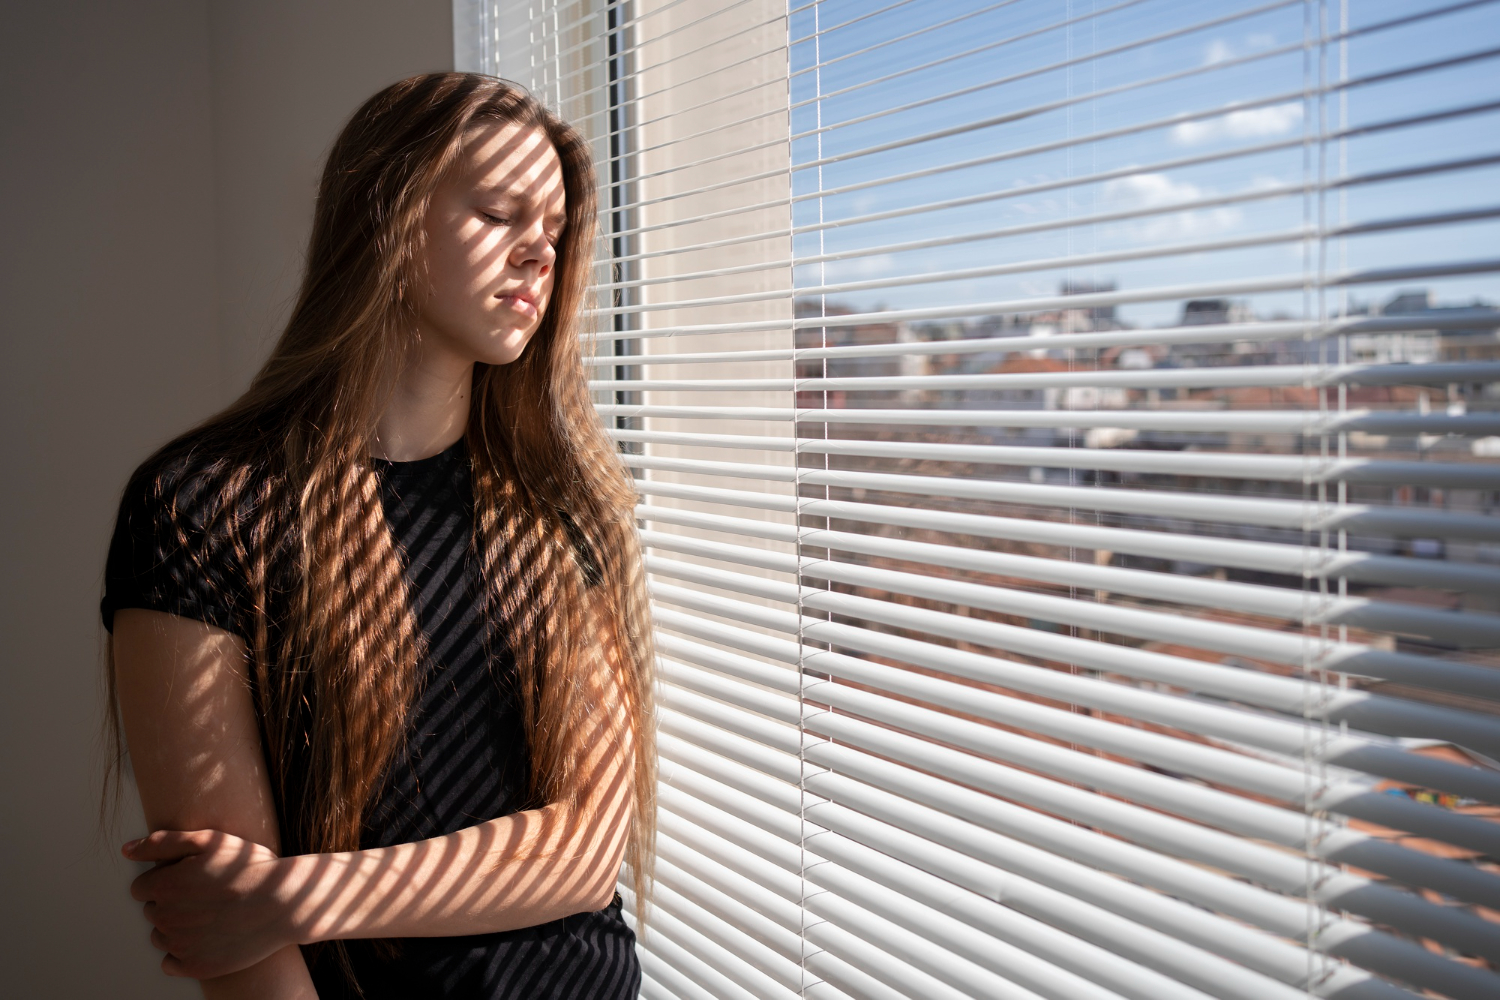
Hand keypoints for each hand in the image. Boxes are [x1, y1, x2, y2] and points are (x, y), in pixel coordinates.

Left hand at [124, 829, 296, 978]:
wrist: (285, 901)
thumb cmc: (249, 867)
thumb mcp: (209, 840)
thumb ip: (162, 842)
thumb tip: (126, 850)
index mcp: (164, 886)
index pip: (141, 887)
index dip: (165, 880)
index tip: (191, 878)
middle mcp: (165, 918)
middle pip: (152, 911)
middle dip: (171, 903)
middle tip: (206, 894)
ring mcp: (179, 945)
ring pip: (161, 936)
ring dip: (177, 927)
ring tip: (211, 914)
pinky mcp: (194, 966)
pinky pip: (171, 963)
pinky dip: (183, 953)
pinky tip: (207, 937)